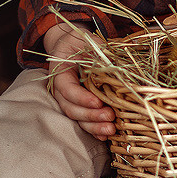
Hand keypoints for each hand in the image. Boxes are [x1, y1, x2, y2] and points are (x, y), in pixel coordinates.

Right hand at [42, 22, 115, 138]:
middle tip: (109, 116)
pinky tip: (106, 136)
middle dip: (90, 115)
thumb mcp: (88, 41)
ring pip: (78, 118)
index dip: (81, 97)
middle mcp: (62, 90)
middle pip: (71, 108)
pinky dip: (95, 131)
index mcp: (60, 73)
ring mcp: (70, 101)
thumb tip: (116, 64)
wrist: (73, 48)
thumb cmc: (80, 43)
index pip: (67, 89)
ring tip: (110, 129)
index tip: (98, 101)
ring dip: (94, 126)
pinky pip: (85, 122)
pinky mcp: (81, 107)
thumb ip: (98, 51)